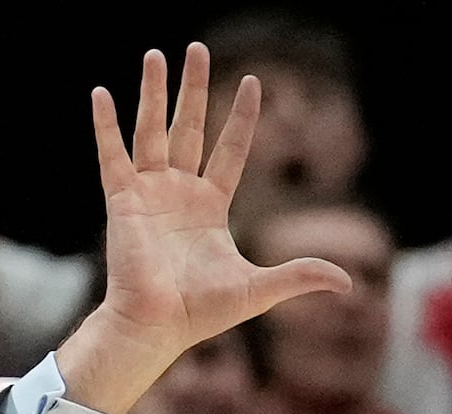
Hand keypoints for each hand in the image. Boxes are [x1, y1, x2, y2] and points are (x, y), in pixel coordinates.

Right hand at [57, 45, 350, 413]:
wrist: (158, 326)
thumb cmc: (201, 313)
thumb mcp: (260, 289)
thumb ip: (300, 276)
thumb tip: (350, 283)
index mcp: (210, 207)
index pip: (230, 150)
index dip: (241, 118)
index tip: (252, 81)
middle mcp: (179, 193)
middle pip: (188, 129)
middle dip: (192, 89)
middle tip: (196, 49)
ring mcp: (149, 194)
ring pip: (152, 131)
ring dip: (154, 93)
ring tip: (156, 54)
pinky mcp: (123, 202)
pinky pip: (112, 157)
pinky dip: (106, 127)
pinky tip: (101, 94)